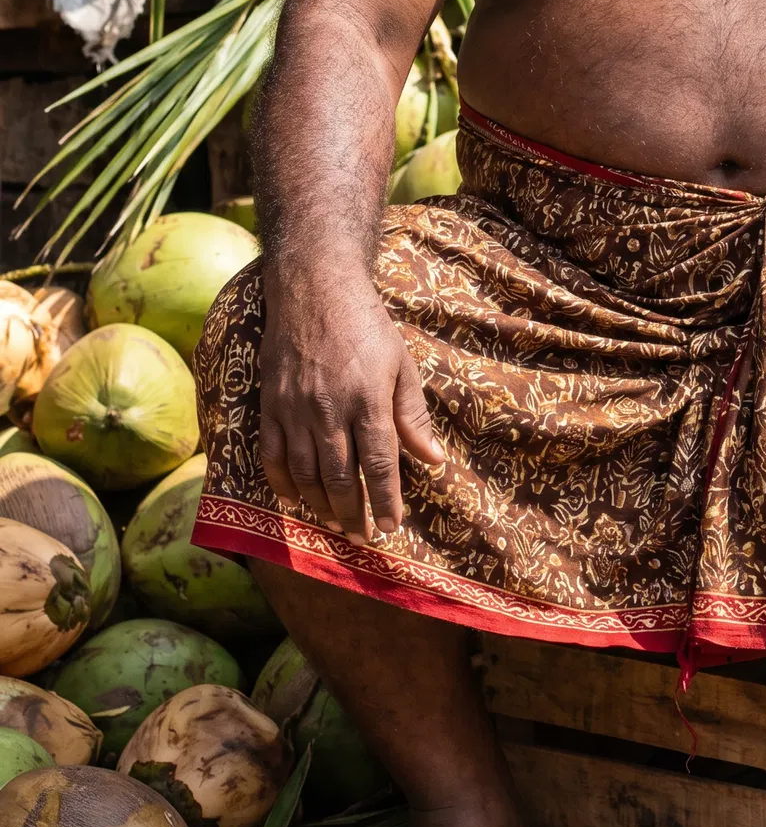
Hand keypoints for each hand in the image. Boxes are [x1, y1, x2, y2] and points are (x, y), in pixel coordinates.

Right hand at [259, 276, 443, 542]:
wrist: (314, 288)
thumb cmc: (366, 325)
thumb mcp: (402, 365)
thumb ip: (413, 416)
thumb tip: (434, 460)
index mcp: (368, 399)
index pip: (380, 464)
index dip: (386, 501)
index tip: (391, 527)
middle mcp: (329, 409)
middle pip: (341, 476)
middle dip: (354, 513)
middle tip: (363, 537)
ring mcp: (295, 408)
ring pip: (305, 472)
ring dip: (321, 505)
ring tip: (335, 524)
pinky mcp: (269, 403)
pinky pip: (271, 454)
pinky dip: (282, 483)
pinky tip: (295, 500)